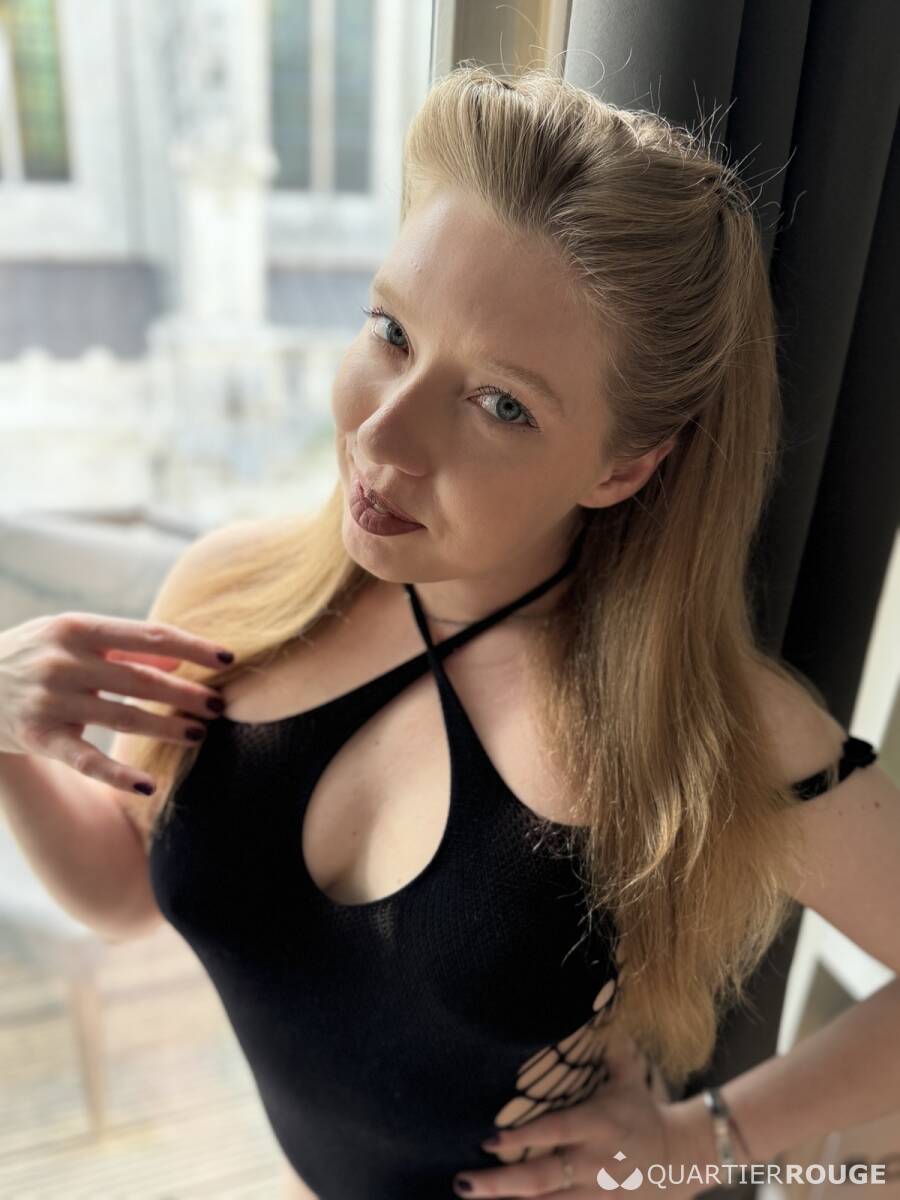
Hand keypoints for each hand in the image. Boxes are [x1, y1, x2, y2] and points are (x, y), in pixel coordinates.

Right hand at [0, 612, 234, 793]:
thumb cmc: (33, 654)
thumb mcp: (71, 637)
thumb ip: (124, 646)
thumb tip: (179, 660)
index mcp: (78, 628)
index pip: (150, 635)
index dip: (193, 647)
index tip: (228, 657)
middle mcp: (64, 662)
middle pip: (141, 679)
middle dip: (186, 694)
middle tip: (220, 705)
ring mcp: (51, 700)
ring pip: (122, 717)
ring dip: (166, 728)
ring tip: (200, 734)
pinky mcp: (39, 737)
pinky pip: (86, 760)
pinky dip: (119, 774)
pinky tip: (149, 784)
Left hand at [454, 1037, 705, 1197]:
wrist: (679, 1158)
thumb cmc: (641, 1111)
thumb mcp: (629, 1077)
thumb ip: (609, 1047)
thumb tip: (597, 1007)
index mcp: (598, 1124)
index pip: (555, 1131)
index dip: (522, 1137)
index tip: (488, 1140)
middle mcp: (594, 1162)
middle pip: (542, 1177)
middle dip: (501, 1182)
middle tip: (463, 1181)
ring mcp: (597, 1193)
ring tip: (469, 1194)